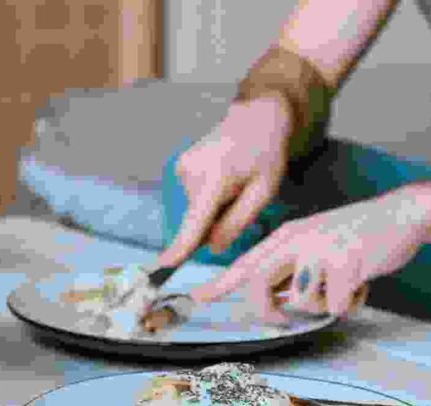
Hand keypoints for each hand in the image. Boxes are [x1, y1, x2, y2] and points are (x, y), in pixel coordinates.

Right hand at [157, 94, 292, 266]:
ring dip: (214, 207)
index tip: (164, 265)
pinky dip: (208, 197)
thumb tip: (212, 247)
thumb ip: (237, 222)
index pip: (194, 222)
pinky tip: (224, 177)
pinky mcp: (179, 166)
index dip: (180, 247)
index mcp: (214, 179)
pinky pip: (194, 197)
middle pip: (198, 220)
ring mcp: (182, 167)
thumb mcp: (264, 191)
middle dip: (216, 221)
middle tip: (241, 196)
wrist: (256, 115)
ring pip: (196, 209)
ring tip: (234, 181)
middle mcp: (190, 172)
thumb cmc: (265, 153)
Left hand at [190, 185, 430, 321]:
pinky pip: (336, 306)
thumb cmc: (357, 236)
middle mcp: (297, 239)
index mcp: (287, 236)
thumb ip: (292, 271)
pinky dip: (350, 303)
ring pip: (302, 302)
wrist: (400, 215)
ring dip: (323, 304)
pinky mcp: (345, 263)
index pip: (246, 263)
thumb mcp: (316, 245)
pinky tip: (361, 283)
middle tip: (280, 317)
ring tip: (342, 284)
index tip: (196, 297)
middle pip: (257, 283)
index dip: (220, 283)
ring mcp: (320, 249)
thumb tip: (277, 303)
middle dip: (266, 310)